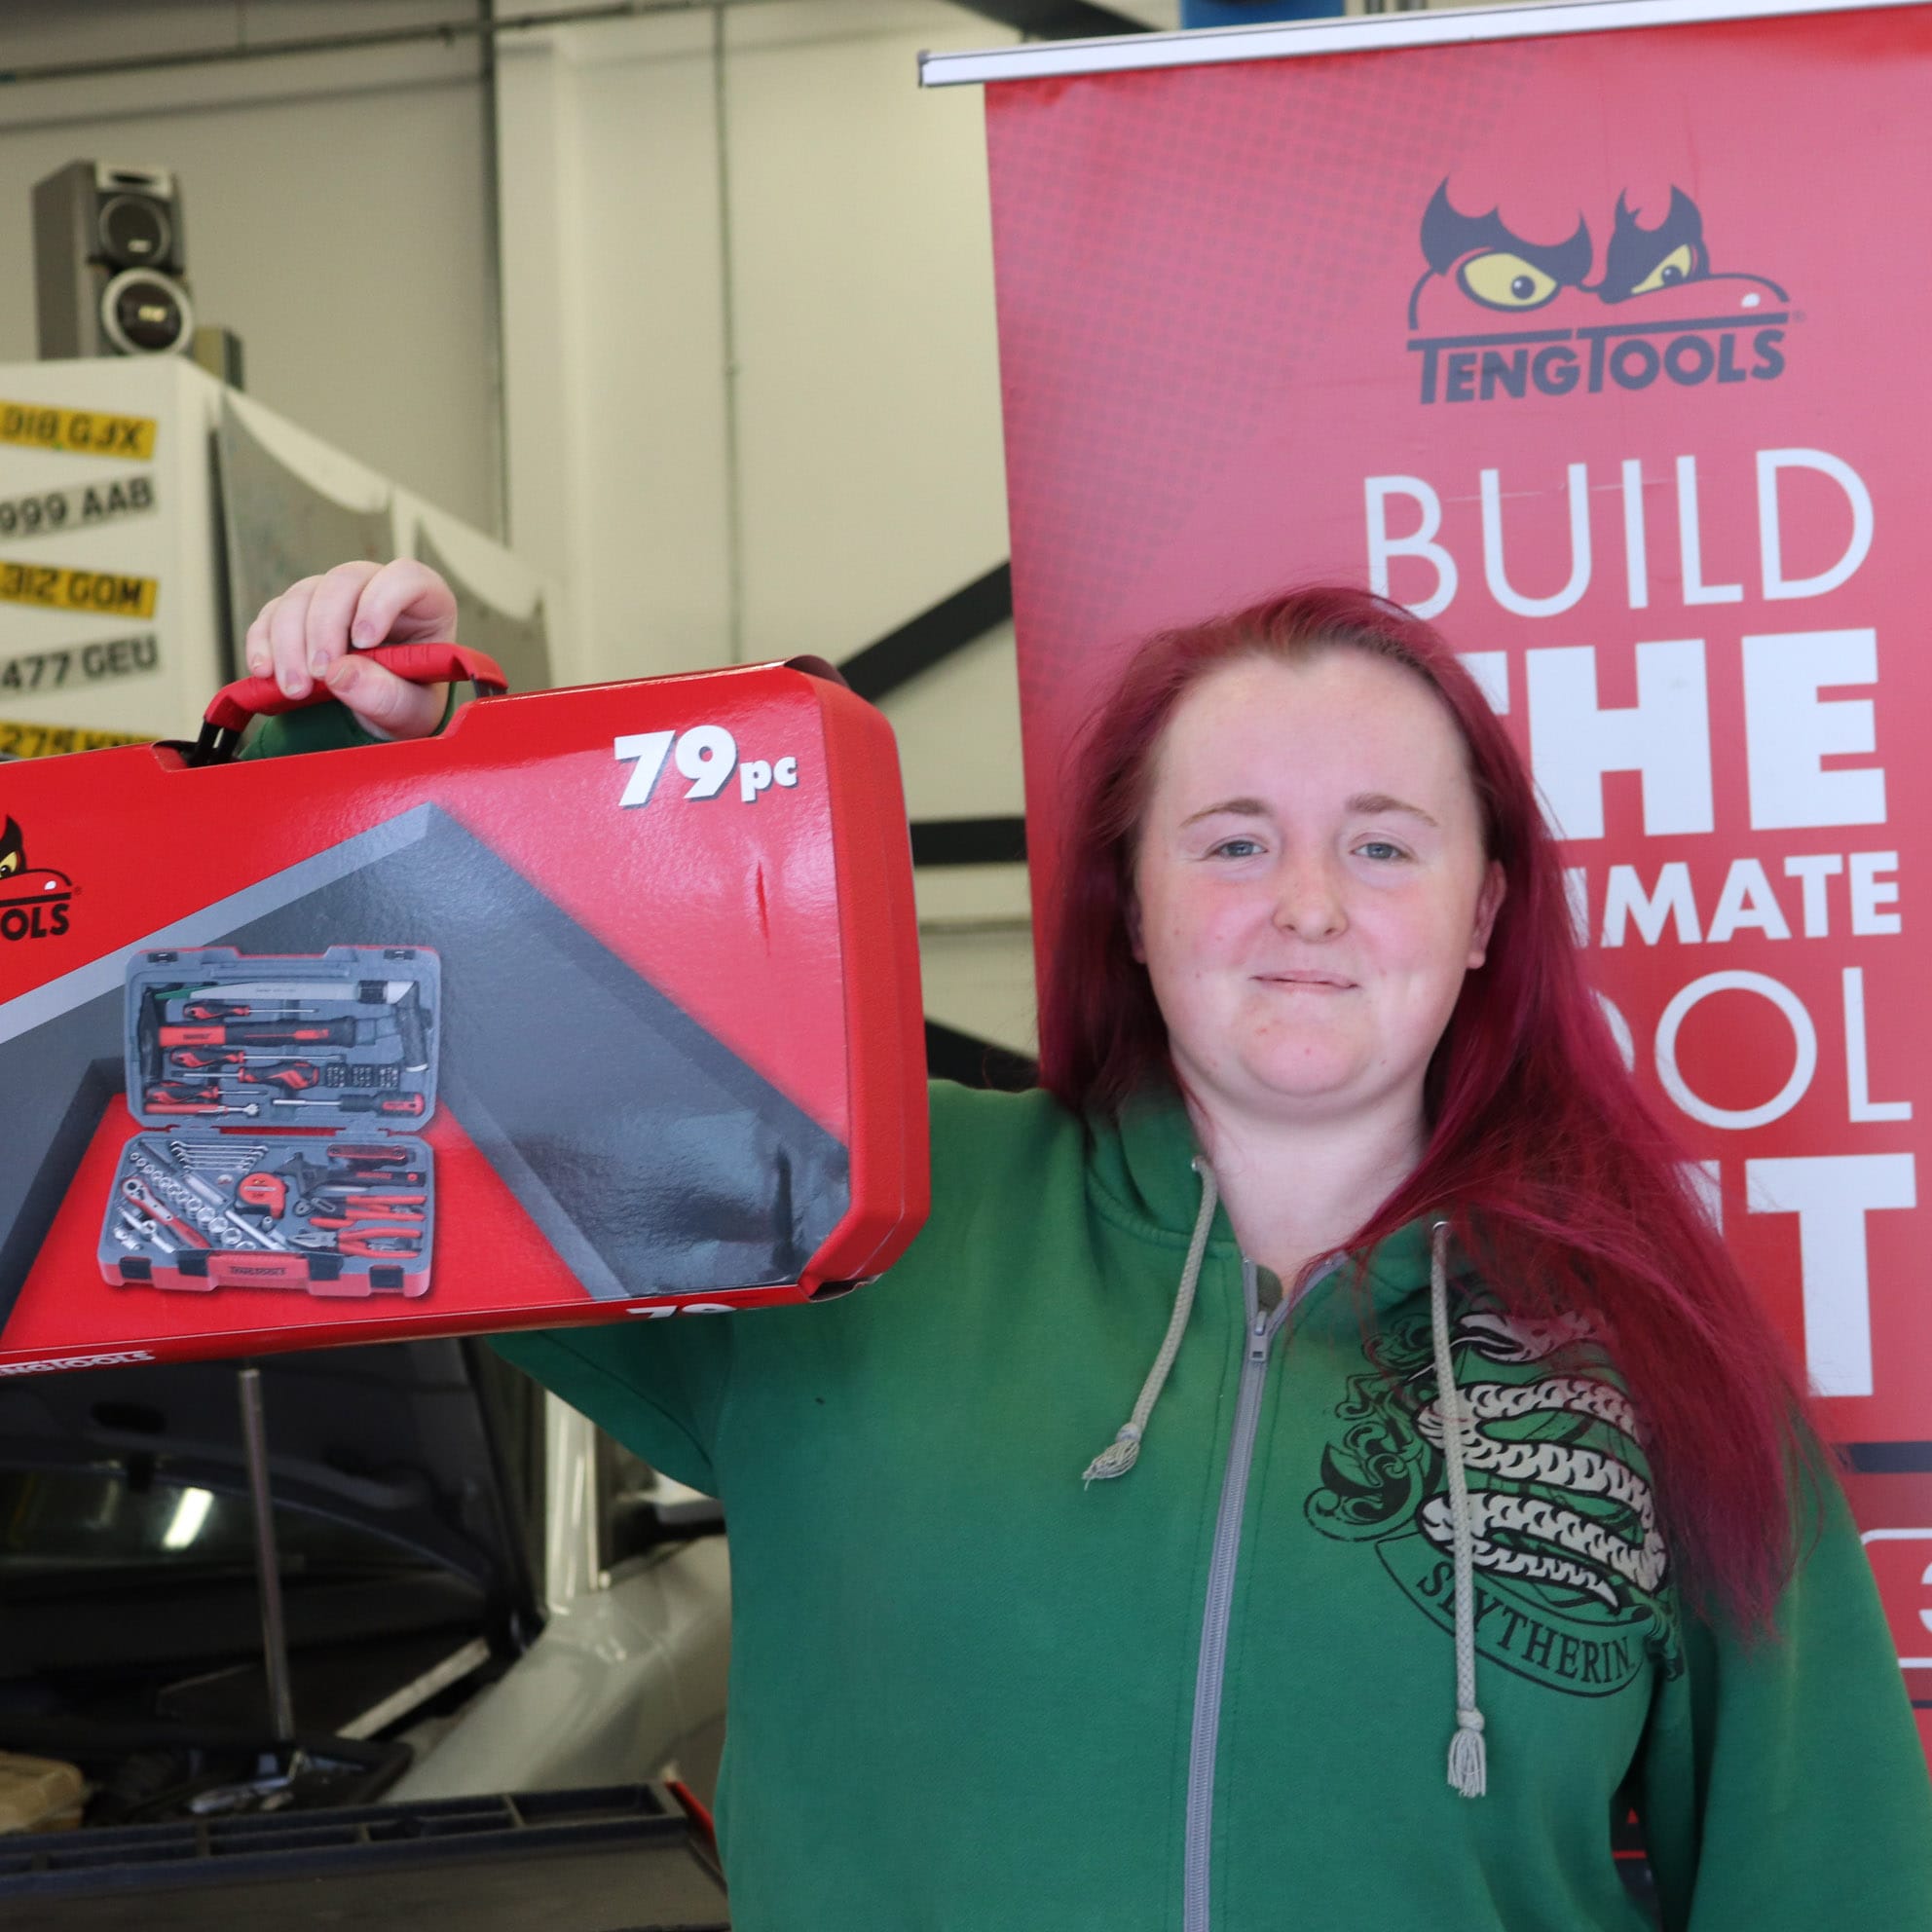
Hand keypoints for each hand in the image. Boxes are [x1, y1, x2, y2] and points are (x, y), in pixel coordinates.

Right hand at [244, 558, 457, 741]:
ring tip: (295, 689)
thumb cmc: (409, 706)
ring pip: (302, 595)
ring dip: (290, 642)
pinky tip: (264, 672)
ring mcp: (337, 599)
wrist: (381, 722)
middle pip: (343, 581)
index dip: (380, 601)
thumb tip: (342, 674)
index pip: (405, 578)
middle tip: (318, 677)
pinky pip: (273, 612)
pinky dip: (263, 641)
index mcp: (424, 605)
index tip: (363, 642)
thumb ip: (387, 695)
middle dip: (324, 628)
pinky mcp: (301, 613)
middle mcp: (378, 590)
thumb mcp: (412, 712)